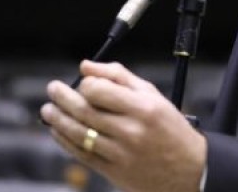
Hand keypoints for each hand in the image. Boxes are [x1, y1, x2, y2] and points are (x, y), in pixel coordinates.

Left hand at [42, 60, 206, 191]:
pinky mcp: (114, 171)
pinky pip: (81, 154)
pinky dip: (64, 141)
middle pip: (84, 111)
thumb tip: (87, 66)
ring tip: (48, 110)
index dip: (85, 84)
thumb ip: (119, 77)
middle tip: (53, 89)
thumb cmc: (170, 128)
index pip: (99, 91)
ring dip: (57, 120)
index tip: (82, 82)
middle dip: (62, 98)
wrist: (188, 170)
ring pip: (78, 134)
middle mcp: (131, 131)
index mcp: (143, 108)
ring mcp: (120, 153)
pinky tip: (58, 131)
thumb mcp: (153, 95)